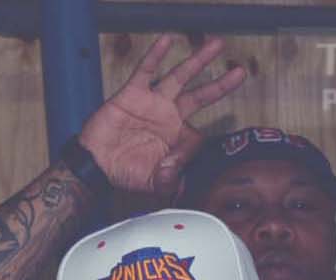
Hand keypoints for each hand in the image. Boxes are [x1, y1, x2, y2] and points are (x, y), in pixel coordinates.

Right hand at [78, 36, 250, 196]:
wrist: (95, 164)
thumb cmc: (124, 173)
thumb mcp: (152, 183)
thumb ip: (169, 181)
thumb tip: (178, 175)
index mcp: (177, 137)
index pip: (197, 136)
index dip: (192, 151)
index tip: (176, 166)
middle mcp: (169, 116)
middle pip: (201, 96)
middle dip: (221, 85)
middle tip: (240, 72)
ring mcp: (153, 102)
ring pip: (180, 77)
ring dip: (198, 61)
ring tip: (216, 45)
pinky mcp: (133, 94)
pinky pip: (146, 71)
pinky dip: (156, 56)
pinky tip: (167, 40)